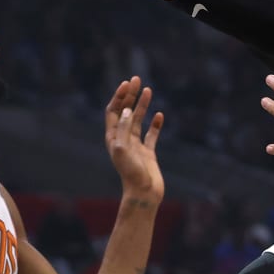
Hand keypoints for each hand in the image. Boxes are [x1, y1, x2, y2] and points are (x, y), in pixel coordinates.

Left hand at [103, 76, 164, 201]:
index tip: (127, 84)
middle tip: (137, 79)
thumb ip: (124, 129)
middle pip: (125, 112)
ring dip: (142, 105)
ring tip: (148, 90)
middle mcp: (123, 140)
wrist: (143, 194)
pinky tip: (159, 115)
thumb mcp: (123, 149)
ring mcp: (136, 146)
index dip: (119, 97)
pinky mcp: (148, 153)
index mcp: (113, 138)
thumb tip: (128, 110)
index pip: (114, 112)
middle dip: (130, 96)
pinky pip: (151, 135)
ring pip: (138, 120)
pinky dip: (155, 124)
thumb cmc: (131, 174)